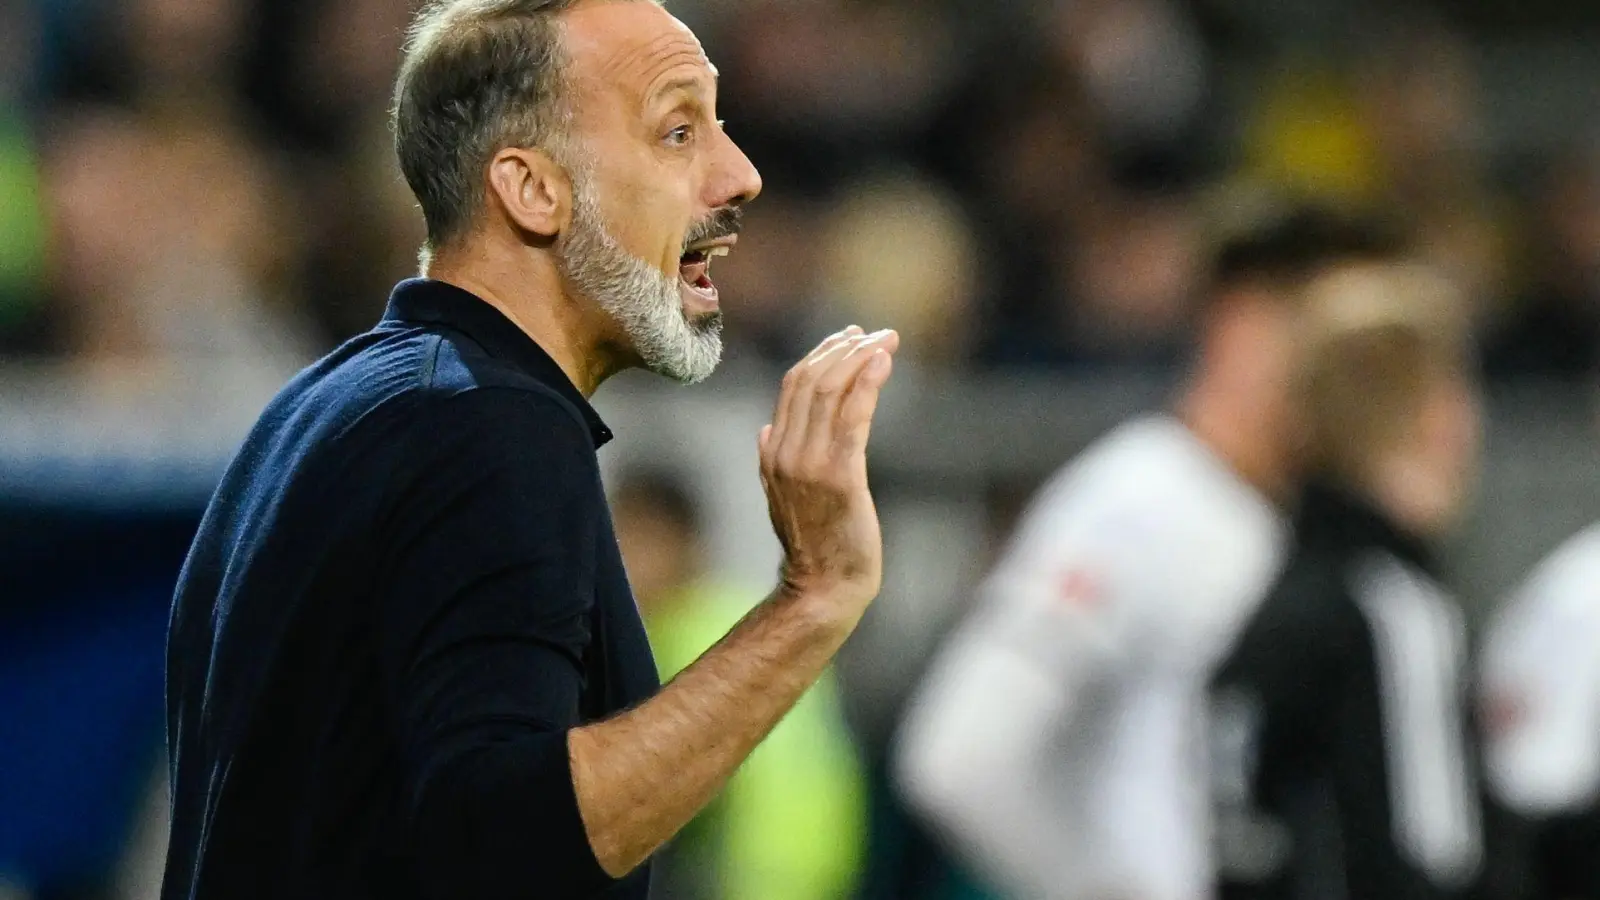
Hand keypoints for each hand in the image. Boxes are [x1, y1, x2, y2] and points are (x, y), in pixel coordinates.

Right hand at [759, 325, 899, 617]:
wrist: (822, 588)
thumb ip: (772, 459)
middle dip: (844, 349)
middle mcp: (786, 452)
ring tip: (886, 340)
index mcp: (773, 452)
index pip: (794, 386)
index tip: (850, 338)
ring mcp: (809, 464)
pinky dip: (868, 382)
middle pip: (811, 380)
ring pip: (831, 391)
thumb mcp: (781, 497)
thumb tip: (767, 428)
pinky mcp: (839, 477)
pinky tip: (884, 361)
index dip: (822, 354)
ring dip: (860, 358)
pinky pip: (852, 416)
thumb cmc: (813, 545)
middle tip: (876, 333)